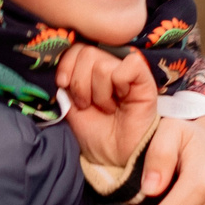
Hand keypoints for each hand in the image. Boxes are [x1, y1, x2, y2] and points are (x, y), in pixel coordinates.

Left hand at [60, 45, 158, 172]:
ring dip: (99, 93)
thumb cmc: (96, 133)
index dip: (66, 64)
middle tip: (88, 104)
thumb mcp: (71, 106)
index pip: (76, 46)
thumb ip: (66, 83)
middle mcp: (111, 64)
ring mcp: (128, 70)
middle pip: (86, 52)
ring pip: (102, 64)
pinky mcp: (144, 78)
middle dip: (80, 84)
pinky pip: (127, 66)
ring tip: (108, 107)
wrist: (114, 158)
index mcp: (92, 68)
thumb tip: (59, 64)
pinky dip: (119, 84)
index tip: (63, 85)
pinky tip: (123, 100)